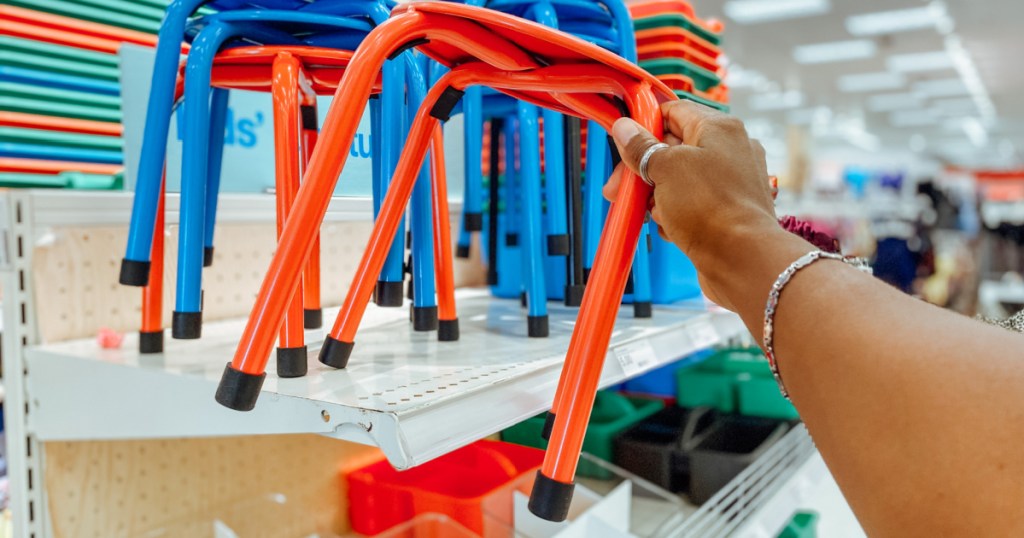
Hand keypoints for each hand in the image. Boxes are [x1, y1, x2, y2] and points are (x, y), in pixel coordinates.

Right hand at [603, 100, 784, 308]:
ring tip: (654, 214)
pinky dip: (675, 213)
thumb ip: (641, 147)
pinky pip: (691, 203)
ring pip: (678, 179)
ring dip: (657, 196)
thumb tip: (624, 128)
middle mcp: (729, 150)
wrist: (742, 261)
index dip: (644, 126)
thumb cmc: (710, 209)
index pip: (673, 111)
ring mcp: (730, 181)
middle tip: (617, 189)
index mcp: (719, 128)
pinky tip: (670, 228)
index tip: (623, 143)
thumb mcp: (665, 169)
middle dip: (642, 170)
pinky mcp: (727, 210)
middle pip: (672, 148)